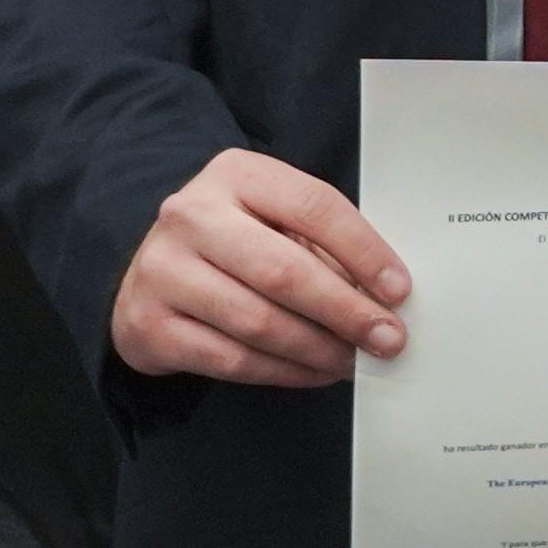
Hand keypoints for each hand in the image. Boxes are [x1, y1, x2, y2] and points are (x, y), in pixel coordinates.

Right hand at [107, 148, 407, 385]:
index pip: (314, 208)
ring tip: (353, 360)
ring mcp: (162, 272)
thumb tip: (384, 295)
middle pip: (285, 271)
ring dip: (318, 349)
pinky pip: (230, 359)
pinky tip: (313, 372)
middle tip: (386, 338)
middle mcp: (191, 216)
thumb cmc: (233, 240)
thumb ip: (322, 244)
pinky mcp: (147, 325)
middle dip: (346, 311)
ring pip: (258, 322)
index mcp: (236, 175)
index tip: (399, 290)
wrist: (151, 271)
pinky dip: (282, 372)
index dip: (365, 251)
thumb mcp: (274, 218)